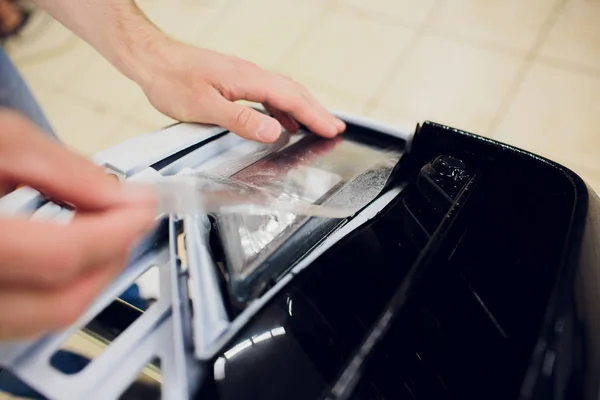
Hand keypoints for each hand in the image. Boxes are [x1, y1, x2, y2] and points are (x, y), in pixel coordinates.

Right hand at [0, 110, 156, 339]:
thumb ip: (59, 168)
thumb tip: (119, 196)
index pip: (59, 255)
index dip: (116, 231)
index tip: (144, 208)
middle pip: (56, 303)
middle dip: (108, 260)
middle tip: (127, 221)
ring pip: (39, 320)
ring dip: (85, 279)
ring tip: (97, 233)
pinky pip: (18, 318)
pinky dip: (52, 289)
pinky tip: (59, 252)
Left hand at [134, 39, 345, 142]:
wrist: (152, 59)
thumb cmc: (172, 80)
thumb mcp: (205, 106)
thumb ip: (240, 119)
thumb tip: (273, 130)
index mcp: (248, 79)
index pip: (292, 99)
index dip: (315, 116)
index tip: (333, 129)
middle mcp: (250, 74)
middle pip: (294, 92)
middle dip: (317, 111)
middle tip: (335, 128)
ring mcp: (243, 76)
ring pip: (283, 92)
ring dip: (303, 109)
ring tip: (317, 125)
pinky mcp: (234, 80)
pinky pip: (267, 94)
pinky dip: (282, 108)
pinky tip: (281, 120)